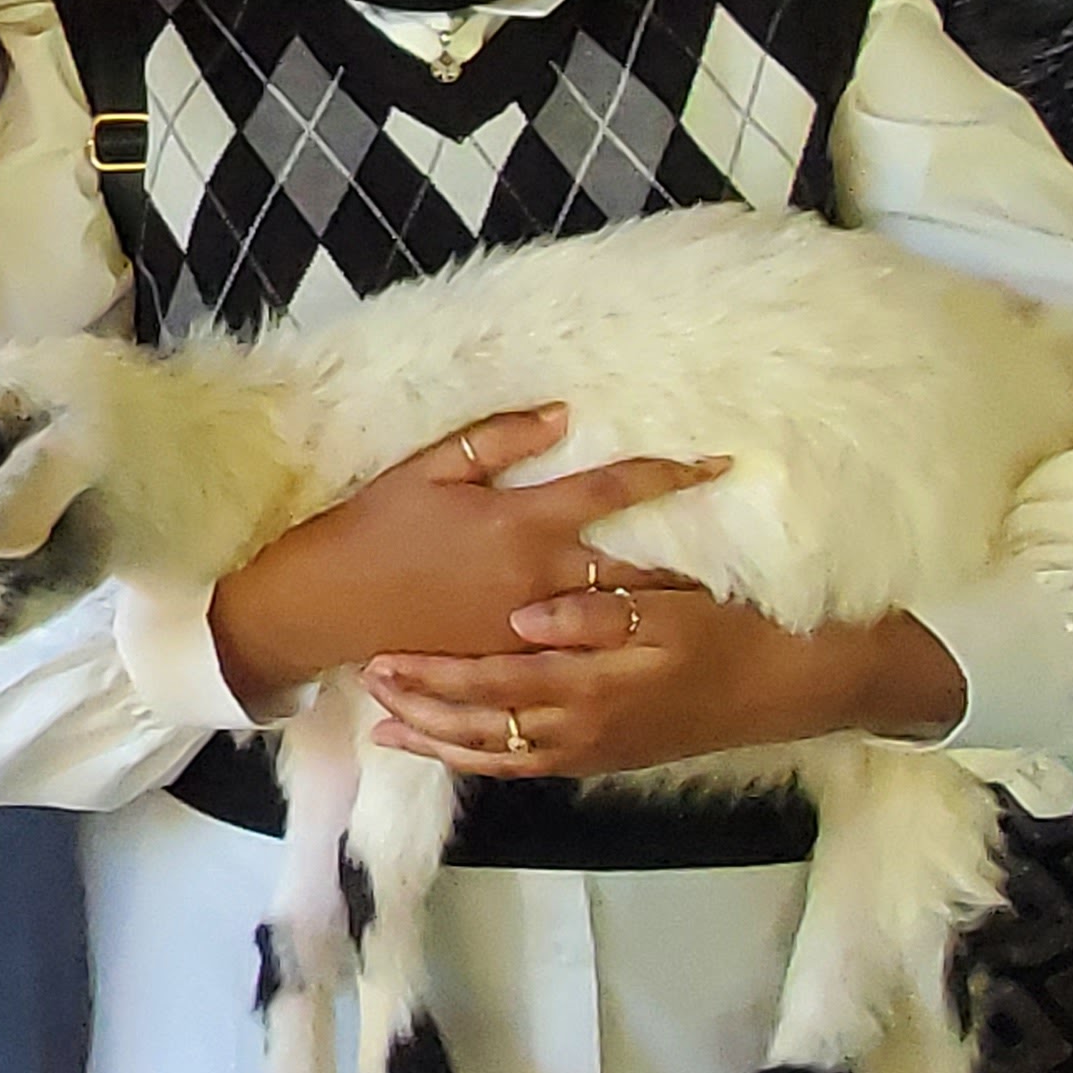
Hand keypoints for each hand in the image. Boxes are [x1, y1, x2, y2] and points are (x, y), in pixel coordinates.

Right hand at [205, 410, 716, 708]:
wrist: (331, 605)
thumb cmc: (376, 526)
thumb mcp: (429, 469)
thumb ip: (498, 440)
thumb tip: (561, 415)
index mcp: (522, 521)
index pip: (615, 490)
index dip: (671, 473)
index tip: (720, 463)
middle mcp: (539, 576)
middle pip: (637, 565)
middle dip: (693, 557)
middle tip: (741, 550)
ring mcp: (530, 624)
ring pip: (617, 613)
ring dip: (663, 602)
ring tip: (710, 595)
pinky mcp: (514, 656)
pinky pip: (580, 646)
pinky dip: (614, 636)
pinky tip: (639, 633)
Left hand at [365, 595, 967, 777]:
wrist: (779, 690)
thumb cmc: (724, 633)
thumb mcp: (669, 608)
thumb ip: (595, 612)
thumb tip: (527, 615)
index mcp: (588, 681)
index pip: (493, 680)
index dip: (435, 671)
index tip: (384, 653)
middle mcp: (580, 727)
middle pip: (480, 722)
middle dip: (419, 706)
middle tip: (367, 681)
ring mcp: (587, 750)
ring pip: (495, 754)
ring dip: (438, 740)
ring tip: (384, 726)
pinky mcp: (598, 759)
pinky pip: (524, 767)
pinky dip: (479, 761)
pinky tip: (448, 751)